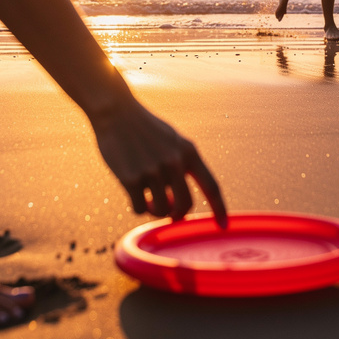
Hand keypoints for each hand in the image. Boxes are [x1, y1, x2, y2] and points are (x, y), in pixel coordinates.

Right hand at [91, 97, 227, 227]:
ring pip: (161, 210)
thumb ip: (179, 164)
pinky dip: (137, 206)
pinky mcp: (132, 179)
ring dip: (154, 209)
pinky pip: (140, 209)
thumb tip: (178, 200)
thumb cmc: (144, 128)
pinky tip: (132, 193)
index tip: (222, 226)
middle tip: (168, 212)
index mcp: (188, 152)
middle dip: (177, 213)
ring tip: (147, 198)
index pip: (211, 186)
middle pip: (186, 205)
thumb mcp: (171, 140)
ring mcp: (153, 171)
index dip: (219, 208)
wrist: (116, 112)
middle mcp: (174, 162)